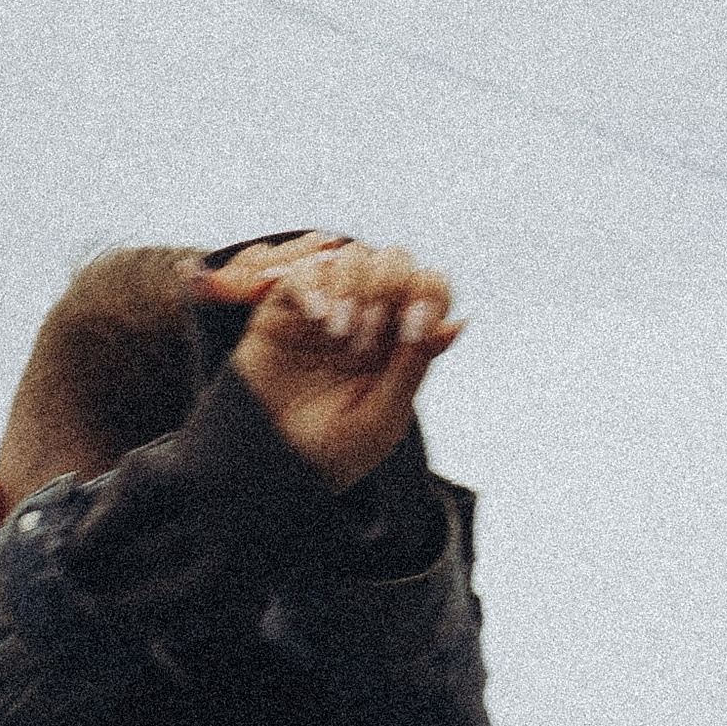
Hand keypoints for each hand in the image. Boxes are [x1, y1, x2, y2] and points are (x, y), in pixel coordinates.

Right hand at [193, 237, 461, 490]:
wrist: (269, 469)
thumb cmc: (332, 452)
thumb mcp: (381, 418)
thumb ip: (413, 368)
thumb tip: (458, 323)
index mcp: (399, 340)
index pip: (429, 287)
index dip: (428, 294)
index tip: (413, 329)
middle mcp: (366, 315)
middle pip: (393, 260)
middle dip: (387, 288)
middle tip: (366, 339)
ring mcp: (325, 309)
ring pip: (350, 256)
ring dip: (353, 287)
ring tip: (340, 333)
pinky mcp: (281, 310)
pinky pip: (301, 273)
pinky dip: (313, 284)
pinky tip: (318, 318)